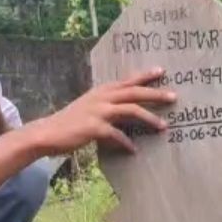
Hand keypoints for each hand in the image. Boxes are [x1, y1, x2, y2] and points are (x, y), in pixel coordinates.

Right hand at [33, 70, 176, 156]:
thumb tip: (126, 113)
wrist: (47, 133)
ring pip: (130, 111)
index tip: (162, 71)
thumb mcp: (88, 107)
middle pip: (134, 92)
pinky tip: (134, 150)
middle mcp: (101, 97)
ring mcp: (97, 111)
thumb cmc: (70, 122)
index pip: (127, 80)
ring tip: (164, 127)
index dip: (144, 76)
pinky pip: (117, 135)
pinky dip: (127, 143)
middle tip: (174, 97)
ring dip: (149, 118)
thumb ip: (106, 106)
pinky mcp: (94, 127)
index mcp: (100, 91)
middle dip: (155, 94)